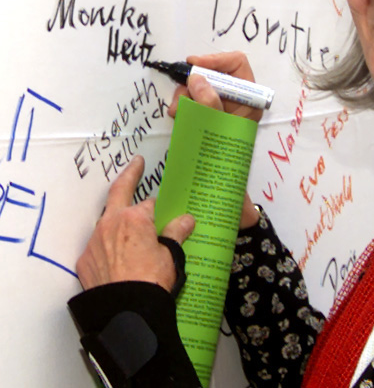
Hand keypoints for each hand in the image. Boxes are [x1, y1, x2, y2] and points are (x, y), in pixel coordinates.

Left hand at [76, 156, 194, 291]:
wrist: (125, 311)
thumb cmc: (151, 281)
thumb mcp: (171, 255)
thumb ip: (176, 233)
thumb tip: (187, 220)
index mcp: (135, 219)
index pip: (149, 204)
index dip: (159, 210)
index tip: (167, 212)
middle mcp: (111, 224)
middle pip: (119, 193)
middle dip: (129, 176)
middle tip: (136, 164)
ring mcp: (95, 242)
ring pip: (107, 223)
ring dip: (118, 222)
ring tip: (130, 233)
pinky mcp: (85, 261)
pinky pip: (98, 247)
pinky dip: (108, 248)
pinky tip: (118, 259)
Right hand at [166, 52, 261, 229]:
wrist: (223, 194)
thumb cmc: (229, 165)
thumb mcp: (221, 130)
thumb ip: (212, 104)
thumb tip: (198, 78)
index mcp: (248, 100)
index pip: (237, 64)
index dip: (216, 59)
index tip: (194, 65)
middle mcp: (234, 101)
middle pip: (212, 74)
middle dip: (192, 82)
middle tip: (180, 99)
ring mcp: (219, 108)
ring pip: (197, 87)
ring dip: (184, 95)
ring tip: (176, 112)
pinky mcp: (205, 117)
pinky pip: (191, 101)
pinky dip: (182, 104)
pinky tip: (177, 116)